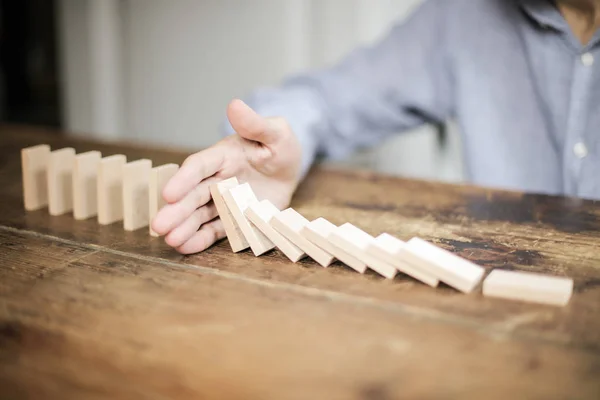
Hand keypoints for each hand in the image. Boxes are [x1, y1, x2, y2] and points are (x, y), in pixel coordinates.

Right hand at [151, 99, 302, 253]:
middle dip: (176, 211)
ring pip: (199, 214)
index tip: (169, 193)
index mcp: (223, 155)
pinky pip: (214, 229)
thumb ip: (256, 124)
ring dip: (184, 227)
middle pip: (193, 195)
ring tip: (170, 241)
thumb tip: (235, 105)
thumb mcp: (275, 132)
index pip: (199, 166)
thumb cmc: (280, 145)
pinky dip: (200, 239)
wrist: (290, 168)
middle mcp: (217, 178)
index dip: (183, 179)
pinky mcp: (233, 217)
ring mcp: (223, 200)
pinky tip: (184, 248)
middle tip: (158, 226)